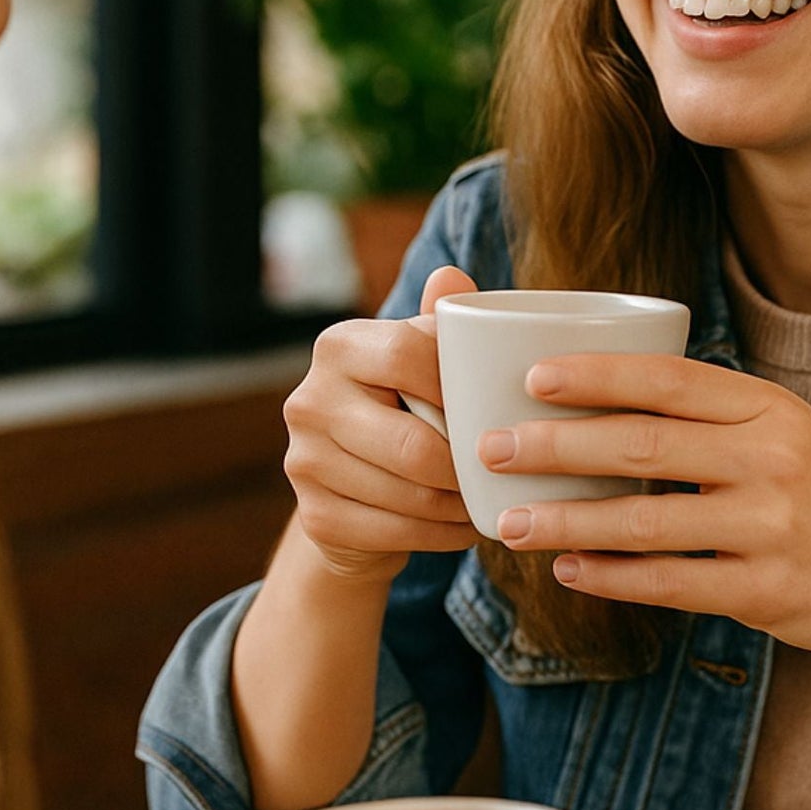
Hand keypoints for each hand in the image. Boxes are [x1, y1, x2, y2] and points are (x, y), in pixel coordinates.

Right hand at [282, 265, 480, 581]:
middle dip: (468, 464)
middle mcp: (309, 400)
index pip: (407, 354)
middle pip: (412, 444)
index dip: (460, 386)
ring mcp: (303, 462)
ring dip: (464, 504)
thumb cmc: (406, 406)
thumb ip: (440, 323)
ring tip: (496, 497)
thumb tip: (451, 275)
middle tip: (506, 469)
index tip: (496, 406)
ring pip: (410, 495)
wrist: (354, 487)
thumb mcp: (421, 360)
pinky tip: (467, 524)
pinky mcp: (315, 518)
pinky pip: (398, 533)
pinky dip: (445, 534)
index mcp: (338, 346)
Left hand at [479, 354, 810, 687]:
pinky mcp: (766, 592)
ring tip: (509, 523)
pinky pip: (670, 584)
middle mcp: (773, 460)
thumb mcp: (787, 436)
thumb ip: (712, 419)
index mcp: (772, 409)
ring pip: (646, 522)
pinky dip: (612, 577)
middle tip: (490, 447)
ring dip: (566, 522)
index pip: (671, 381)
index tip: (533, 377)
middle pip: (644, 447)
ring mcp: (771, 528)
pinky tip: (569, 570)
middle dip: (556, 446)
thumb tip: (603, 404)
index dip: (597, 376)